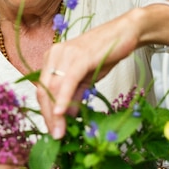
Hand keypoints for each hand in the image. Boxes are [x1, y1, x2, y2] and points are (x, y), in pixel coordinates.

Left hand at [37, 16, 139, 138]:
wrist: (125, 33)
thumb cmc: (105, 53)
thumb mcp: (86, 78)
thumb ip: (75, 95)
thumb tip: (66, 115)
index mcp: (52, 59)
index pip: (43, 90)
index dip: (46, 112)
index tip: (53, 130)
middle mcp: (54, 55)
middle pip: (44, 91)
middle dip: (48, 117)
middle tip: (55, 136)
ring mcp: (65, 54)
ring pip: (53, 89)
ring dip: (55, 114)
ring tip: (60, 132)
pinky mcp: (79, 57)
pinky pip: (67, 82)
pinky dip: (63, 99)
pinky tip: (61, 114)